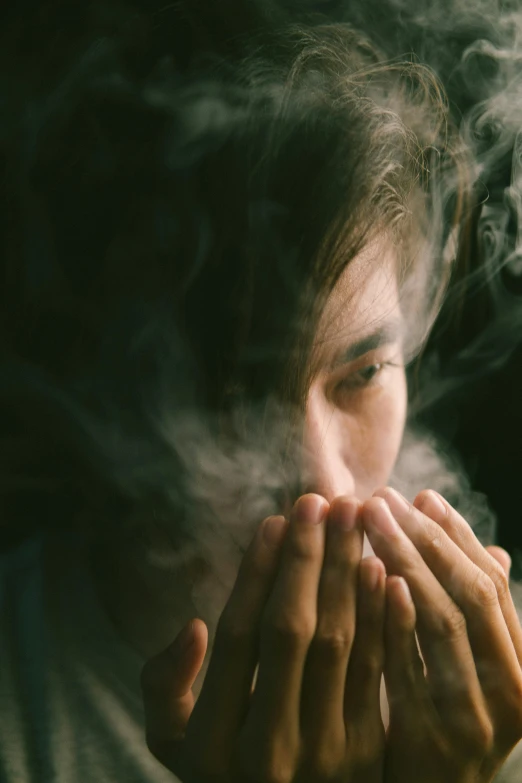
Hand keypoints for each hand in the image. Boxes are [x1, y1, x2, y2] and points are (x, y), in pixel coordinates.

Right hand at [141, 494, 385, 782]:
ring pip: (338, 643)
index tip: (274, 520)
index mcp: (213, 744)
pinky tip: (380, 568)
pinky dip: (381, 616)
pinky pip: (377, 671)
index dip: (257, 572)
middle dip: (306, 557)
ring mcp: (325, 755)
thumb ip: (163, 687)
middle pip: (291, 631)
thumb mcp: (171, 742)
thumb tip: (194, 627)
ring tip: (353, 516)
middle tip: (318, 499)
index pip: (238, 636)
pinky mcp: (368, 752)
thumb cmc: (220, 771)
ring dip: (346, 572)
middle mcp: (269, 752)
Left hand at [361, 487, 521, 782]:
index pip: (491, 582)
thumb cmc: (446, 718)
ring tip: (371, 521)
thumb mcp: (474, 666)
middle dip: (425, 538)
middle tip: (383, 498)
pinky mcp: (435, 740)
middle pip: (471, 593)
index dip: (455, 533)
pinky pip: (411, 666)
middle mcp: (516, 689)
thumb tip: (495, 550)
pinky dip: (396, 619)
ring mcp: (480, 718)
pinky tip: (375, 577)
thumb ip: (481, 613)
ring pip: (444, 620)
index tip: (420, 494)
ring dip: (405, 561)